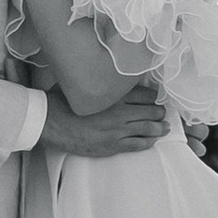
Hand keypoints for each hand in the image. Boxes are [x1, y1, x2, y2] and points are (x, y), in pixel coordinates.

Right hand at [43, 81, 168, 157]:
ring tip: (164, 126)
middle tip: (162, 111)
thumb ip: (96, 79)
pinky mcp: (113, 145)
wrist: (52, 123)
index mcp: (114, 94)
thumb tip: (101, 72)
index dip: (152, 96)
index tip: (154, 96)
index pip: (145, 94)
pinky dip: (149, 141)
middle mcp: (120, 111)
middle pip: (150, 111)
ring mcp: (118, 130)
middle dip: (159, 111)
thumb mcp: (82, 83)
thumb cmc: (63, 101)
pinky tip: (153, 140)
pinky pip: (138, 144)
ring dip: (159, 127)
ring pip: (148, 128)